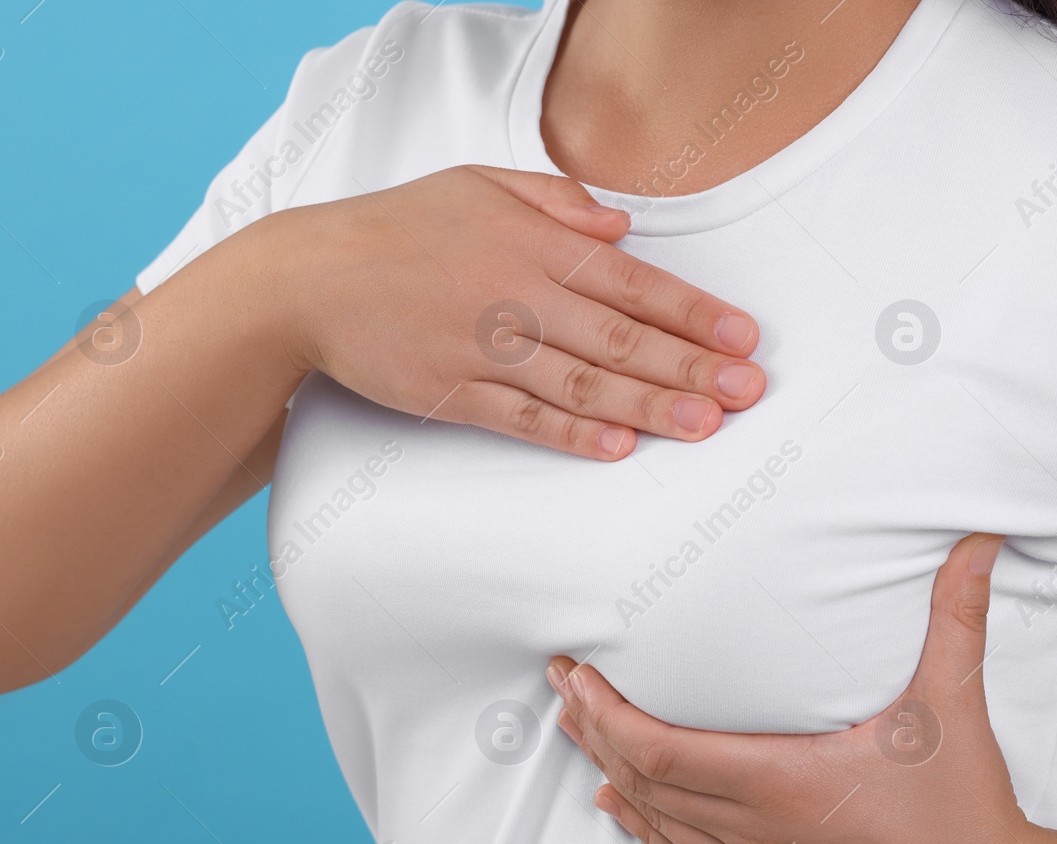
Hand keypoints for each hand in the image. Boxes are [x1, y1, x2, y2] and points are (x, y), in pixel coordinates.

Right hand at [257, 165, 763, 458]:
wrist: (308, 277)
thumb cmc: (400, 228)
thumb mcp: (479, 185)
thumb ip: (555, 202)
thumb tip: (621, 228)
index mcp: (533, 244)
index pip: (632, 282)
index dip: (693, 312)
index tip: (741, 336)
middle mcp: (518, 295)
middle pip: (620, 338)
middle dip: (692, 366)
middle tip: (748, 391)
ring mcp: (484, 347)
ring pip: (582, 382)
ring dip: (648, 406)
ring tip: (704, 425)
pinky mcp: (452, 391)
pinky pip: (521, 416)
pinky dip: (569, 432)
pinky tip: (616, 446)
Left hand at [549, 534, 1056, 843]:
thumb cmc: (965, 805)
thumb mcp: (951, 703)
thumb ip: (957, 615)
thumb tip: (977, 540)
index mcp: (782, 781)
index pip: (659, 749)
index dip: (605, 714)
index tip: (574, 677)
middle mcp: (759, 833)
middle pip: (644, 782)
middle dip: (593, 732)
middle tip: (562, 688)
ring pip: (659, 826)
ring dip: (613, 777)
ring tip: (579, 736)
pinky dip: (649, 832)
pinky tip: (628, 814)